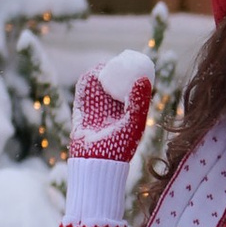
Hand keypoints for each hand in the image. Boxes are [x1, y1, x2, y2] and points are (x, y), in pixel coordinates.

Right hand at [67, 50, 153, 171]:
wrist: (95, 163)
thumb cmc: (119, 148)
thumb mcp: (133, 124)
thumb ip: (138, 103)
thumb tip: (143, 78)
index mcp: (128, 115)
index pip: (131, 91)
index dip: (132, 77)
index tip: (134, 65)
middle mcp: (113, 112)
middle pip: (114, 86)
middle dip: (115, 74)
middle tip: (118, 63)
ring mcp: (96, 112)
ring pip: (98, 88)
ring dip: (100, 76)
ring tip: (104, 66)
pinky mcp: (82, 113)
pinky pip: (84, 94)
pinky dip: (86, 83)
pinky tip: (92, 74)